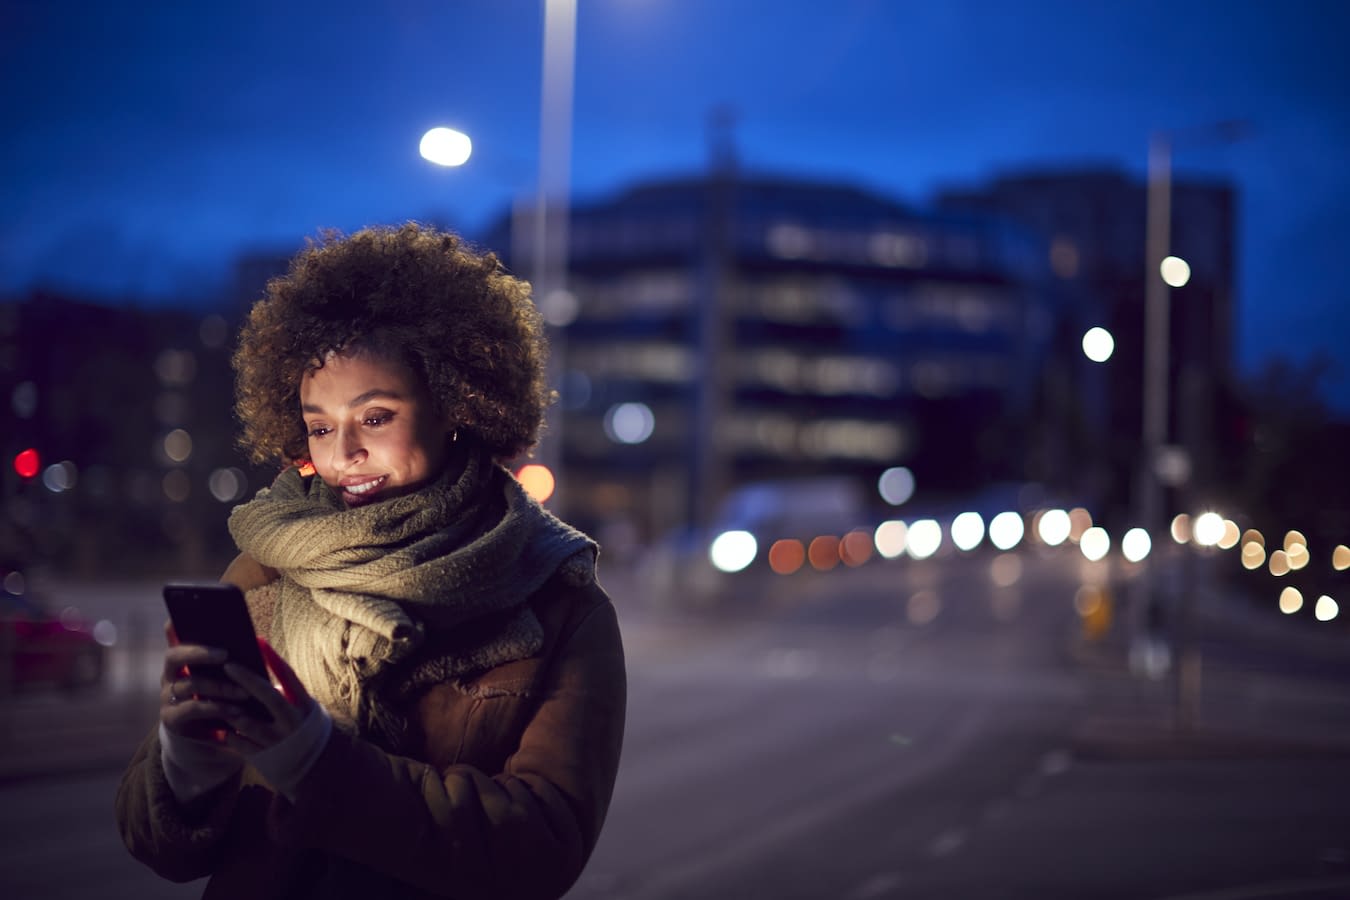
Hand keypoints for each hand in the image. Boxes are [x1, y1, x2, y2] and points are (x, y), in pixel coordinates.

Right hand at [159, 621, 253, 745]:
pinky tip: (236, 710)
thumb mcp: (225, 676)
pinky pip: (194, 708)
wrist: (207, 731)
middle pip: (174, 656)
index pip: (172, 635)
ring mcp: (167, 695)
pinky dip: (217, 707)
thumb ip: (231, 659)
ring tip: (244, 692)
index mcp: (181, 658)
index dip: (174, 625)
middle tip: (225, 654)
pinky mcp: (171, 717)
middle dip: (200, 653)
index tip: (184, 616)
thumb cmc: (220, 694)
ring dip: (221, 687)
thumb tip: (258, 640)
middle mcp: (168, 674)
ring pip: (191, 684)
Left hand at [216, 638, 313, 756]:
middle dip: (246, 679)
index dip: (274, 659)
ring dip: (229, 709)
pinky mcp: (263, 756)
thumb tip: (260, 675)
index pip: (290, 677)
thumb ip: (286, 694)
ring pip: (247, 721)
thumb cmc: (304, 729)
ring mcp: (277, 740)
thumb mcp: (304, 708)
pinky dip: (227, 733)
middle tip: (228, 665)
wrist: (314, 767)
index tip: (258, 642)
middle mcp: (291, 721)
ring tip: (213, 695)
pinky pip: (239, 743)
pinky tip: (218, 725)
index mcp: (303, 706)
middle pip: (268, 696)